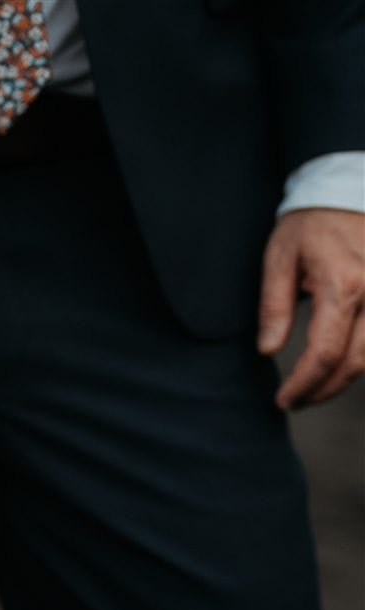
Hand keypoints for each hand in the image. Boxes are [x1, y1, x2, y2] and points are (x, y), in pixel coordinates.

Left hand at [260, 207, 364, 407]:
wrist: (345, 193)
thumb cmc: (308, 226)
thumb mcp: (278, 260)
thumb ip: (275, 307)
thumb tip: (269, 350)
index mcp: (344, 284)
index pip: (325, 352)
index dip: (304, 384)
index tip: (285, 399)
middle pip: (356, 361)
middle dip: (324, 389)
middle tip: (296, 401)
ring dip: (345, 379)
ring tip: (314, 388)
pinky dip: (363, 358)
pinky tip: (340, 366)